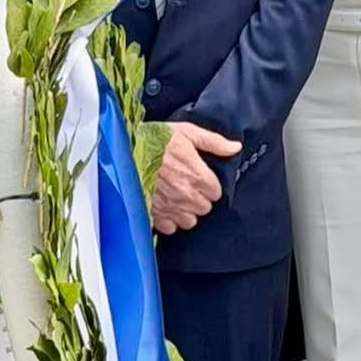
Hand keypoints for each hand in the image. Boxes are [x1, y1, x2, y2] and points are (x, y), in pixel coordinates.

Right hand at [151, 121, 241, 235]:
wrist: (125, 150)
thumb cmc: (157, 139)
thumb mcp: (189, 132)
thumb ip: (215, 143)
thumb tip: (235, 148)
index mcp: (198, 175)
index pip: (216, 193)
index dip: (210, 186)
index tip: (202, 180)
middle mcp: (186, 195)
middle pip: (204, 208)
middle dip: (199, 198)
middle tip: (189, 187)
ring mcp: (169, 207)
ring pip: (189, 221)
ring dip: (186, 211)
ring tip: (178, 198)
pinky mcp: (153, 214)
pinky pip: (170, 228)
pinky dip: (169, 219)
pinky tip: (165, 206)